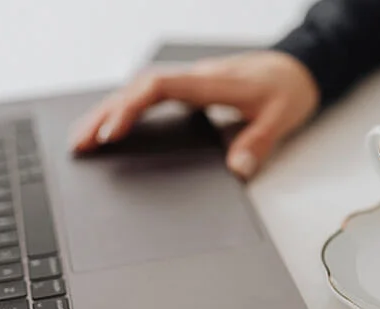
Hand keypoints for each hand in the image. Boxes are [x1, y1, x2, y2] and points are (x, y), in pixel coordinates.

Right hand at [71, 51, 319, 178]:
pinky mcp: (193, 90)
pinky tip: (115, 126)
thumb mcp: (282, 118)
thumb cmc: (288, 90)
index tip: (112, 133)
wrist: (300, 69)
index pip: (160, 88)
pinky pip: (152, 96)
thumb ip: (260, 142)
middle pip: (138, 89)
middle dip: (105, 114)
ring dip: (111, 111)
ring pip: (141, 91)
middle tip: (79, 142)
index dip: (132, 108)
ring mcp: (192, 83)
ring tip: (84, 137)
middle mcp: (196, 79)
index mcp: (212, 83)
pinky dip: (129, 110)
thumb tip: (238, 169)